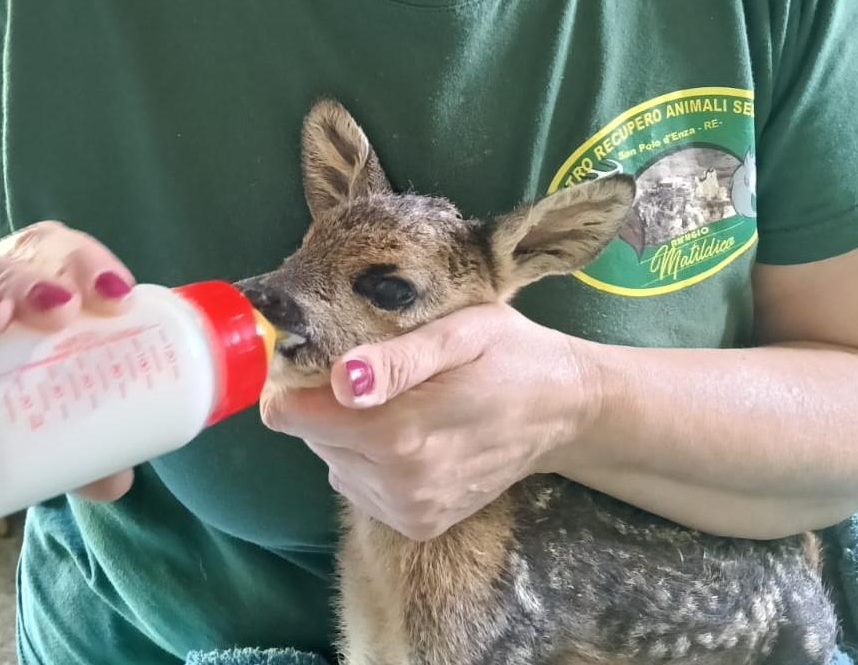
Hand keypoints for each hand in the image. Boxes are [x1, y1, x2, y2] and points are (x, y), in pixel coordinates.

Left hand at [261, 303, 599, 540]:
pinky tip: (411, 437)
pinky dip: (370, 460)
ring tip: (402, 404)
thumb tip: (339, 381)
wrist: (565, 411)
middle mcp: (397, 484)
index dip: (294, 383)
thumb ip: (396, 358)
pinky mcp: (417, 525)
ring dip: (350, 433)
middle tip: (376, 374)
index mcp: (399, 433)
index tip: (319, 359)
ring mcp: (408, 511)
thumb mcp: (460, 333)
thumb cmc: (510, 356)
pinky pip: (359, 486)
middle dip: (328, 405)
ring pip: (333, 461)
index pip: (292, 417)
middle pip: (311, 438)